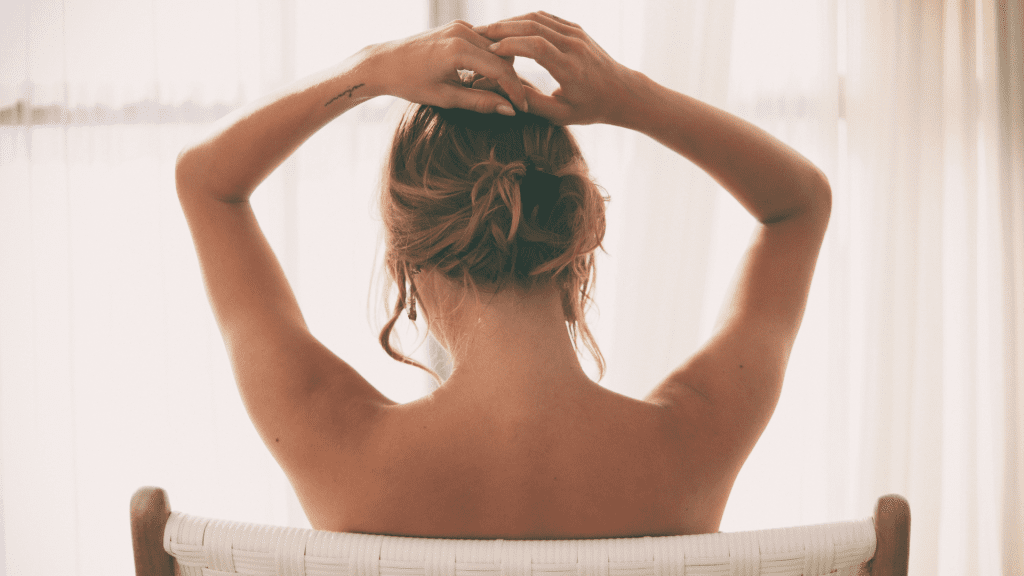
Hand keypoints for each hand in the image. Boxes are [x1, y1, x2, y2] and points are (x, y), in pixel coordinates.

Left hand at [367, 21, 527, 114]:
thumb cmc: (409, 82)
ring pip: (496, 48)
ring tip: (492, 92)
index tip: (521, 108)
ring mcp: (459, 26)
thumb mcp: (445, 97)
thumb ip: (479, 102)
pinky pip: (483, 42)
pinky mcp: (456, 26)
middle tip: (509, 103)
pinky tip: (480, 77)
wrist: (384, 63)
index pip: (501, 70)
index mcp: (458, 49)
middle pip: (503, 57)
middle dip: (510, 80)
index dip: (515, 90)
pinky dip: (488, 59)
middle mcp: (462, 31)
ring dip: (500, 69)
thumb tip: (508, 110)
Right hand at [474, 11, 636, 125]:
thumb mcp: (560, 115)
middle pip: (534, 27)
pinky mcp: (576, 29)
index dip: (511, 45)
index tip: (490, 50)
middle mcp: (574, 46)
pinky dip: (525, 20)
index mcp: (571, 69)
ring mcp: (576, 34)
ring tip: (489, 30)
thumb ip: (533, 103)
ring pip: (538, 18)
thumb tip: (506, 93)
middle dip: (504, 28)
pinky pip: (546, 18)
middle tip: (479, 33)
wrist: (621, 92)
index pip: (537, 47)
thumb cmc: (590, 108)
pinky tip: (509, 27)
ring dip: (512, 21)